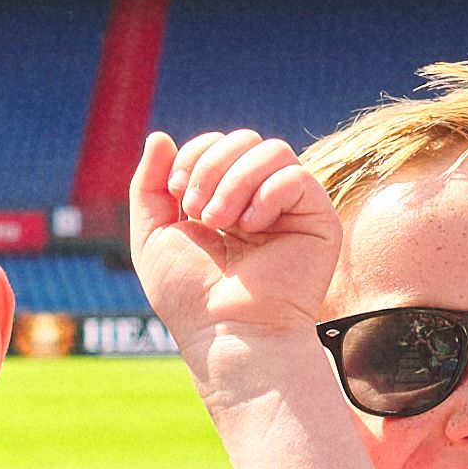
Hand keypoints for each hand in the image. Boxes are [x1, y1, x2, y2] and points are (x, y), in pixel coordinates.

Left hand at [133, 128, 342, 381]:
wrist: (226, 332)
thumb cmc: (190, 296)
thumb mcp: (153, 235)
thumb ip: (148, 185)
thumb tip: (160, 136)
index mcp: (226, 199)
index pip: (217, 143)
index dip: (194, 155)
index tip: (178, 195)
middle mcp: (261, 199)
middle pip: (244, 138)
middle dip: (211, 167)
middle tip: (199, 213)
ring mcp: (291, 208)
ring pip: (272, 150)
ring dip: (236, 180)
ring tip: (223, 222)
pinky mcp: (319, 220)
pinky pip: (297, 176)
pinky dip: (267, 194)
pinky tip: (253, 227)